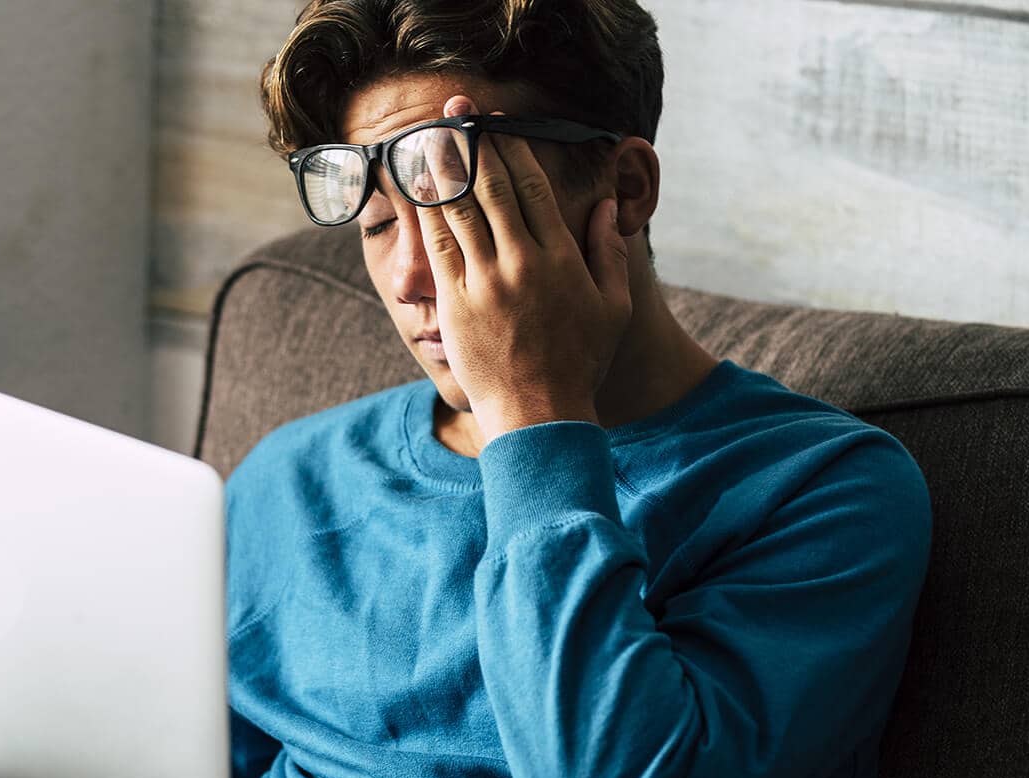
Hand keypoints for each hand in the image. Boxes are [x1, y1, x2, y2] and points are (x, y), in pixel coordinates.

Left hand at [413, 96, 633, 442]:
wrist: (538, 414)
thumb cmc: (579, 362)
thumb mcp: (613, 307)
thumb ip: (609, 252)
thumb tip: (605, 206)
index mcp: (561, 257)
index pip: (530, 187)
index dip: (509, 149)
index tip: (495, 125)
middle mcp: (522, 262)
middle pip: (490, 186)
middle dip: (471, 142)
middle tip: (455, 111)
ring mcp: (485, 281)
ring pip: (458, 209)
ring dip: (441, 167)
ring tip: (428, 134)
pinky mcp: (455, 302)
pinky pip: (436, 244)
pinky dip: (425, 210)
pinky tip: (415, 186)